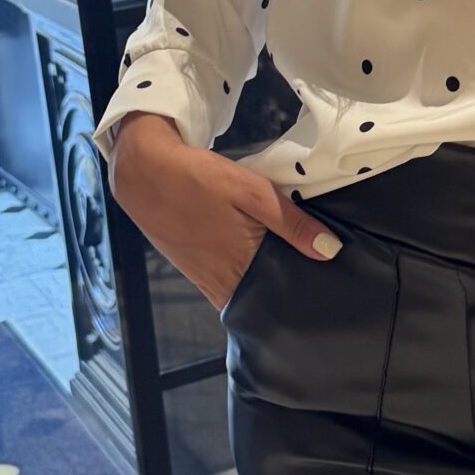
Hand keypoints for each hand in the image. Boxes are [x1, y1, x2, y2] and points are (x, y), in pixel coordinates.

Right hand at [106, 113, 339, 310]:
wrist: (144, 173)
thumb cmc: (200, 179)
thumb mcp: (252, 192)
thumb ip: (291, 223)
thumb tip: (330, 250)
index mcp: (240, 267)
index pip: (280, 298)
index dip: (303, 293)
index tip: (328, 287)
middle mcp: (221, 284)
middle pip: (263, 300)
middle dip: (286, 291)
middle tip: (316, 278)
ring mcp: (204, 280)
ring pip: (245, 293)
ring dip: (265, 285)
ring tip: (294, 268)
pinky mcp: (194, 271)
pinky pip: (226, 285)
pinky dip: (245, 278)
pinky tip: (259, 260)